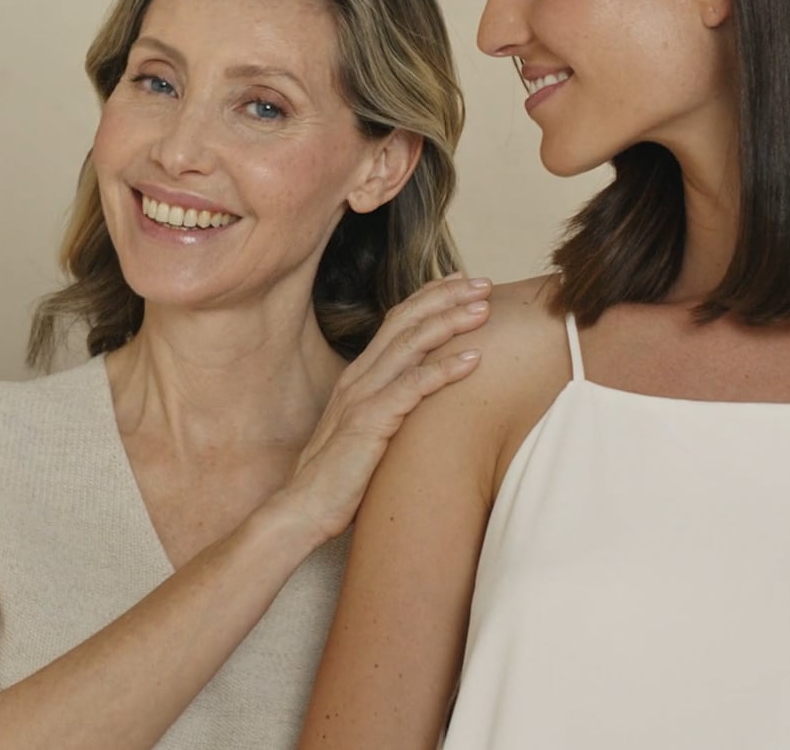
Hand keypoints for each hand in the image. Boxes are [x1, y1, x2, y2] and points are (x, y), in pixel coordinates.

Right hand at [277, 273, 489, 542]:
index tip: (461, 282)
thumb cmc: (340, 475)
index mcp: (358, 376)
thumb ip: (387, 406)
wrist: (304, 507)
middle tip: (485, 284)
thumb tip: (420, 397)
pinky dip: (443, 370)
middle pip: (405, 323)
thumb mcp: (366, 430)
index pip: (395, 323)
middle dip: (446, 298)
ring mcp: (361, 397)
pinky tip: (473, 360)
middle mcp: (358, 378)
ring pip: (410, 346)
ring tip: (484, 310)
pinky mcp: (369, 422)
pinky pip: (411, 388)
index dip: (429, 298)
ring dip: (449, 323)